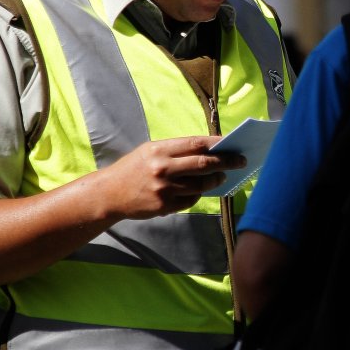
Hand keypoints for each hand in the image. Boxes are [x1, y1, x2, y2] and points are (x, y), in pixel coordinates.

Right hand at [94, 136, 244, 219]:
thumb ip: (177, 150)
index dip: (218, 143)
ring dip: (216, 180)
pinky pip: (191, 200)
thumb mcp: (150, 151)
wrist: (108, 194)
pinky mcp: (164, 206)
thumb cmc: (134, 168)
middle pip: (204, 164)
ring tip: (222, 176)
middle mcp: (163, 169)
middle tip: (241, 161)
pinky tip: (200, 190)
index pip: (196, 144)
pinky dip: (198, 194)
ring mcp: (164, 189)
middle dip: (226, 162)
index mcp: (160, 150)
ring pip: (201, 184)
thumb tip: (210, 151)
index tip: (233, 143)